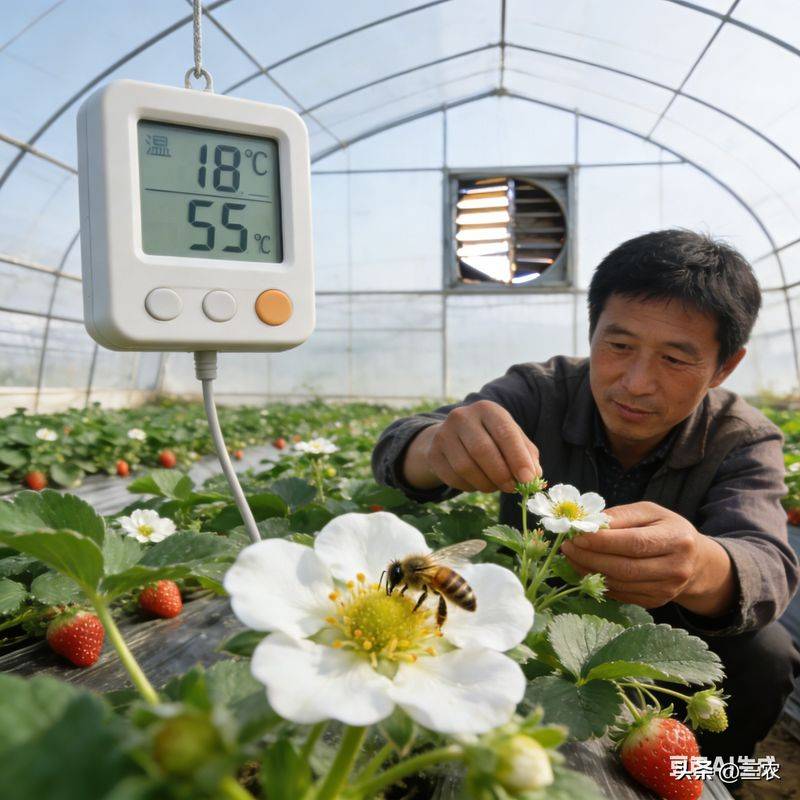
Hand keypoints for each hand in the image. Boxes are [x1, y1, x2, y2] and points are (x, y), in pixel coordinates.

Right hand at [406, 400, 540, 493]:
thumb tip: (534, 476)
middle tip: (512, 488)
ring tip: (496, 486)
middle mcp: (462, 416)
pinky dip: (470, 487)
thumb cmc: (490, 438)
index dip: (517, 458)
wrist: (452, 437)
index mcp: (487, 409)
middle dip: (501, 474)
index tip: (528, 479)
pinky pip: (453, 477)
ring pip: (466, 467)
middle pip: (483, 450)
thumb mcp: (511, 438)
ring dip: (486, 483)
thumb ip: (526, 455)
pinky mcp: (433, 453)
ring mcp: (444, 434)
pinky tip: (477, 483)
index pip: (504, 433)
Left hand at [559, 501, 734, 613]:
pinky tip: (584, 570)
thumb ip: (621, 516)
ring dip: (589, 571)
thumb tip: (590, 523)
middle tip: (566, 547)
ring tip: (571, 557)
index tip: (576, 536)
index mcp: (677, 539)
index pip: (634, 543)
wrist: (694, 560)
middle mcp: (676, 568)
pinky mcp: (656, 603)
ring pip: (620, 584)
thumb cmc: (666, 529)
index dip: (602, 542)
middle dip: (590, 558)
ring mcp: (667, 590)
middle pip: (625, 567)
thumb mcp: (649, 512)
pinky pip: (621, 594)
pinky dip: (598, 583)